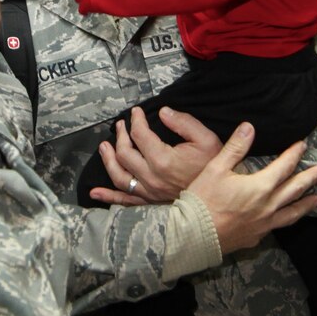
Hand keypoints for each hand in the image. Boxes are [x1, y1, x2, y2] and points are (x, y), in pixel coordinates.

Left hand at [89, 107, 222, 204]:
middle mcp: (151, 178)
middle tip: (121, 125)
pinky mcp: (150, 203)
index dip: (135, 120)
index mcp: (163, 160)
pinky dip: (108, 197)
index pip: (139, 135)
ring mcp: (149, 193)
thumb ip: (184, 123)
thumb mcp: (207, 140)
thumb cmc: (216, 169)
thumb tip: (163, 112)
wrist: (222, 200)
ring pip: (119, 176)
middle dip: (120, 135)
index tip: (136, 112)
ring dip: (108, 160)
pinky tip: (95, 193)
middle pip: (124, 153)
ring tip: (103, 146)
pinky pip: (125, 201)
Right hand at [187, 122, 316, 254]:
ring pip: (293, 212)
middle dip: (311, 178)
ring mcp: (265, 224)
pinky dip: (287, 219)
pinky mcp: (257, 236)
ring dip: (306, 204)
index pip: (284, 166)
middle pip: (295, 189)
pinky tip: (284, 218)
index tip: (303, 145)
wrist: (195, 234)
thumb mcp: (216, 168)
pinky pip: (278, 226)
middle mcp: (268, 206)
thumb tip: (249, 127)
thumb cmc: (203, 199)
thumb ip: (235, 148)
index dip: (294, 154)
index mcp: (260, 186)